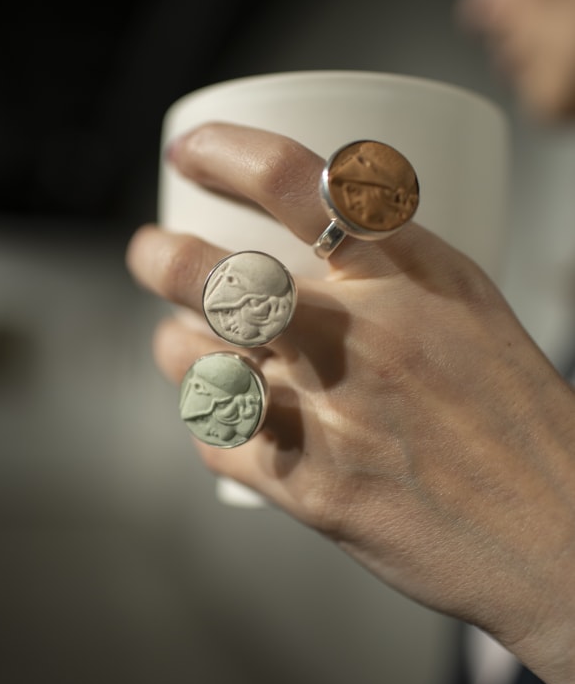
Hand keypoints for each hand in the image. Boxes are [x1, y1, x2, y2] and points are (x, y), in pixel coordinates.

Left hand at [126, 122, 574, 683]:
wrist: (556, 534)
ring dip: (175, 347)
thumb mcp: (472, 312)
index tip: (191, 150)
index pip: (300, 183)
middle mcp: (365, 338)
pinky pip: (220, 442)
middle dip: (162, 257)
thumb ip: (396, 272)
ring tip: (180, 344)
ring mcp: (334, 416)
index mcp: (413, 279)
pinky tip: (220, 415)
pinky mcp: (314, 490)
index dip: (227, 152)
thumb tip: (315, 246)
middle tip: (150, 253)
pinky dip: (207, 422)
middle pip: (222, 274)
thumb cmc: (520, 421)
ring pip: (200, 361)